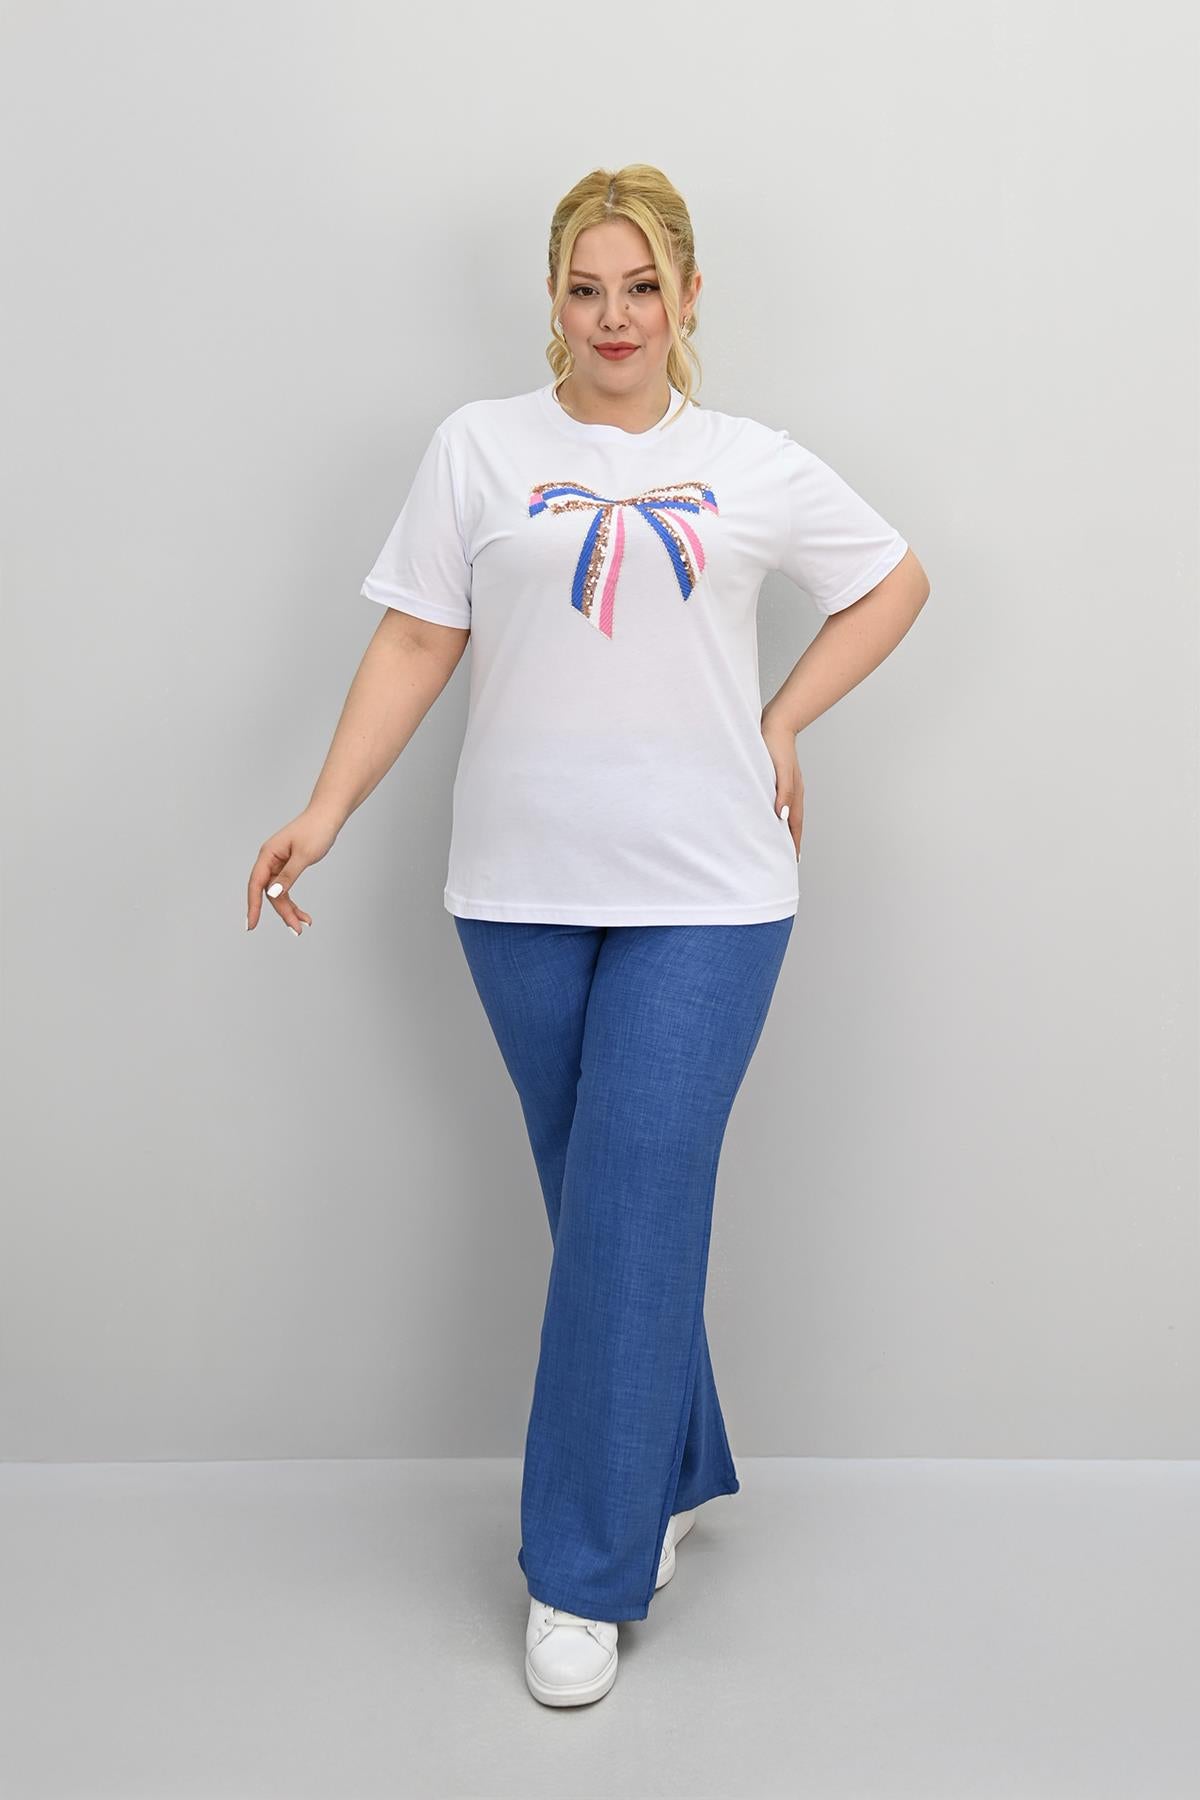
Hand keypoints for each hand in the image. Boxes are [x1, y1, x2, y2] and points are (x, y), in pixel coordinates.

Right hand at [246, 807, 340, 933]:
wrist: (329, 815)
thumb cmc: (317, 830)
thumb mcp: (304, 855)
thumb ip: (288, 875)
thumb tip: (271, 893)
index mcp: (268, 854)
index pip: (256, 884)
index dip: (253, 906)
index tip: (251, 925)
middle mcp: (270, 859)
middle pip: (269, 892)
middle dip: (282, 912)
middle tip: (296, 929)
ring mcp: (278, 863)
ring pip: (278, 893)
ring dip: (290, 910)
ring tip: (303, 924)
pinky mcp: (288, 866)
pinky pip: (286, 888)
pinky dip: (294, 901)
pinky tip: (303, 914)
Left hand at [760, 711, 803, 861]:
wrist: (775, 722)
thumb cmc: (774, 744)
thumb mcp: (779, 770)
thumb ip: (783, 793)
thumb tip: (782, 817)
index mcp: (795, 793)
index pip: (795, 825)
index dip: (793, 843)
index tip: (791, 861)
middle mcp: (793, 792)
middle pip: (793, 823)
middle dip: (790, 842)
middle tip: (785, 859)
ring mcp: (787, 786)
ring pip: (788, 813)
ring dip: (784, 830)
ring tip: (778, 844)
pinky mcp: (779, 779)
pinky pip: (780, 803)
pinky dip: (778, 815)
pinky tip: (771, 818)